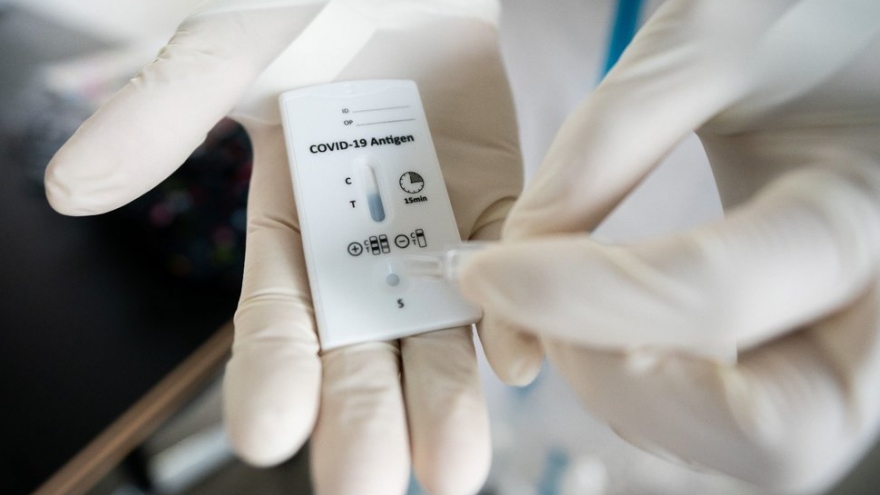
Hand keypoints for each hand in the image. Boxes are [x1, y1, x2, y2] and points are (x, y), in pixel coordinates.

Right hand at [44, 1, 526, 492]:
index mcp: (285, 219)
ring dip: (446, 395)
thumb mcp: (235, 49)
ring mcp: (428, 230)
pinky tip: (515, 360)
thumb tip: (70, 189)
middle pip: (358, 346)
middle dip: (360, 416)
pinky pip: (503, 270)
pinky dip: (511, 314)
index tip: (267, 434)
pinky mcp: (493, 204)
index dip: (269, 374)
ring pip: (435, 328)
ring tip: (451, 464)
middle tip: (366, 485)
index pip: (274, 317)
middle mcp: (356, 244)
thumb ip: (165, 114)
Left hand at [459, 0, 879, 491]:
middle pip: (773, 434)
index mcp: (869, 206)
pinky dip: (656, 390)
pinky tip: (607, 324)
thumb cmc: (803, 14)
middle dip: (627, 388)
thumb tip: (516, 255)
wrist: (853, 29)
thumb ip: (612, 139)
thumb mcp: (713, 38)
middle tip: (541, 327)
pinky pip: (736, 410)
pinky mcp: (817, 343)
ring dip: (636, 399)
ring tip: (568, 313)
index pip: (711, 296)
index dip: (579, 297)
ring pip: (754, 442)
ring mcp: (856, 335)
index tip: (484, 274)